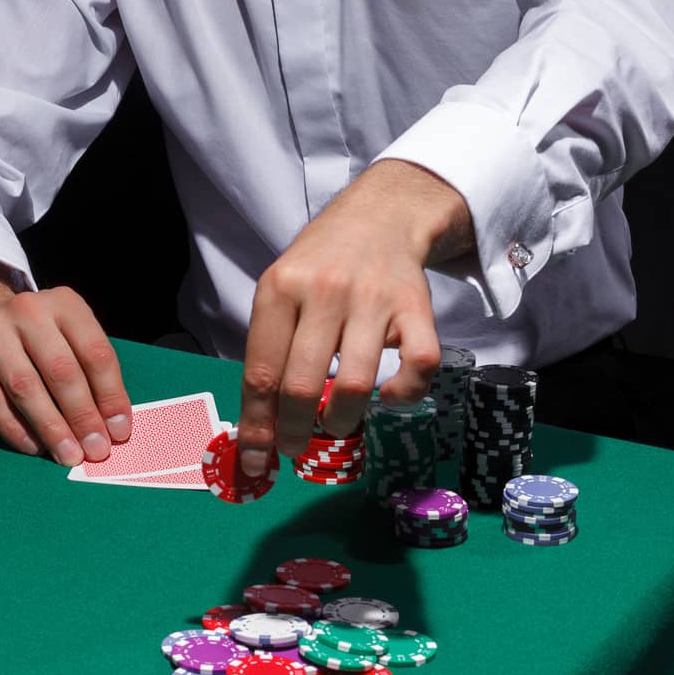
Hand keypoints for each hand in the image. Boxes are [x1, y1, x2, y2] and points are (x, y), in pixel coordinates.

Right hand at [0, 253, 132, 465]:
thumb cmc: (31, 335)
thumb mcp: (64, 335)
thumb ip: (86, 370)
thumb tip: (110, 425)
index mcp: (63, 303)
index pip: (95, 352)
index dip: (110, 395)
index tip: (119, 431)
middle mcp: (27, 309)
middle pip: (61, 370)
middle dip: (82, 416)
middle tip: (95, 450)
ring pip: (26, 387)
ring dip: (51, 428)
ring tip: (67, 455)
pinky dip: (15, 429)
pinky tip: (33, 447)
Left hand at [236, 160, 472, 474]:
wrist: (379, 215)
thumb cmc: (320, 261)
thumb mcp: (281, 288)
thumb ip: (269, 347)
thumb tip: (258, 425)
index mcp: (280, 287)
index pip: (260, 370)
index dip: (257, 425)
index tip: (256, 459)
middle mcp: (324, 291)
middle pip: (301, 384)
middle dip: (293, 432)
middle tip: (295, 447)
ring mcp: (373, 299)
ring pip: (355, 385)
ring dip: (342, 421)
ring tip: (336, 424)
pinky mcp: (417, 307)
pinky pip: (417, 367)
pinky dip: (403, 395)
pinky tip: (388, 396)